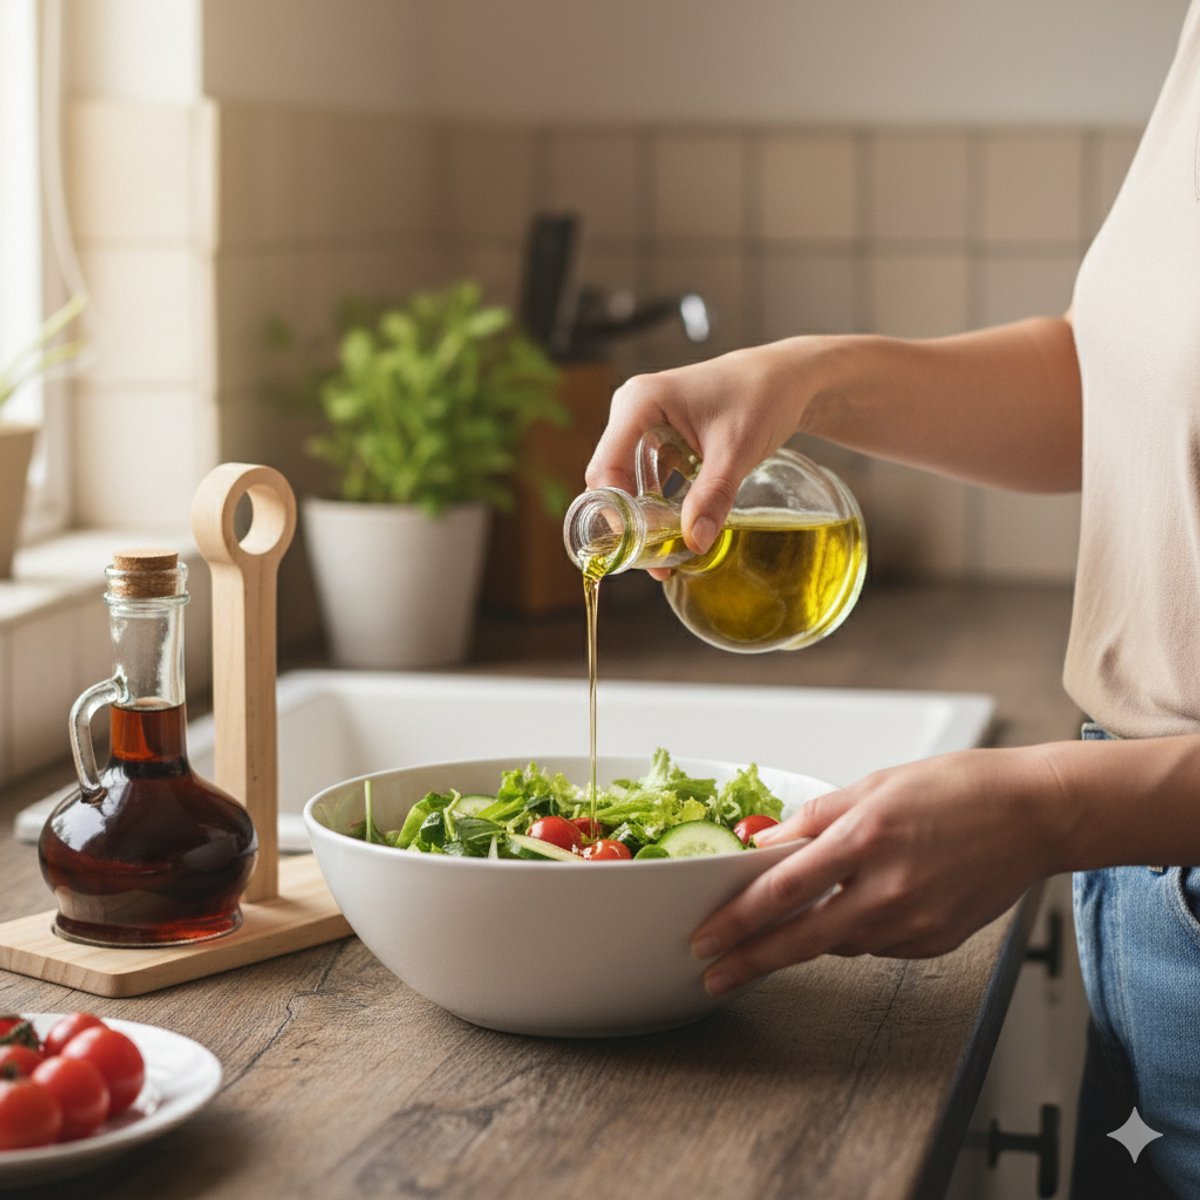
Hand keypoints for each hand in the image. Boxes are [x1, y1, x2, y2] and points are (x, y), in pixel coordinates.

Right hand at [585, 340, 829, 554]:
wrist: (785, 378)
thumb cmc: (761, 397)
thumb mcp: (736, 449)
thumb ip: (713, 495)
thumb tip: (694, 543)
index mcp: (639, 403)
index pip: (606, 468)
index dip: (614, 510)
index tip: (636, 548)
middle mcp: (632, 412)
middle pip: (613, 478)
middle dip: (629, 520)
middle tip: (653, 561)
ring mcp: (643, 425)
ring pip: (629, 482)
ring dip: (643, 517)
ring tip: (664, 556)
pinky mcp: (659, 438)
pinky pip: (647, 478)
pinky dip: (657, 506)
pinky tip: (674, 532)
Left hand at [691, 747, 1064, 995]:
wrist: (1035, 814)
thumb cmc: (957, 789)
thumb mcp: (874, 785)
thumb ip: (815, 819)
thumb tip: (766, 845)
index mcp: (866, 837)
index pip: (782, 891)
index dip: (737, 920)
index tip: (705, 937)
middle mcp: (889, 887)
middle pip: (800, 938)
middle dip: (749, 961)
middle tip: (712, 974)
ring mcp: (916, 922)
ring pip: (839, 944)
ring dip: (806, 938)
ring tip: (783, 928)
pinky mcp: (936, 942)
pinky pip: (876, 946)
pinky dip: (855, 932)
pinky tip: (856, 909)